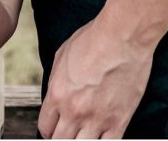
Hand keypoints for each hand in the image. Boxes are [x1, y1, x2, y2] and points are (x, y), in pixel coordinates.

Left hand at [38, 16, 152, 138]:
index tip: (55, 126)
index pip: (45, 128)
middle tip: (69, 130)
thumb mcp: (62, 55)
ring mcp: (97, 119)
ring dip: (81, 140)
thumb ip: (55, 81)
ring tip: (85, 132)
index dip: (49, 128)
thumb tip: (55, 96)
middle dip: (62, 136)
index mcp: (58, 94)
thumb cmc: (94, 39)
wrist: (123, 37)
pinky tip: (102, 135)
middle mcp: (74, 111)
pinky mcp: (118, 122)